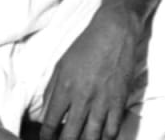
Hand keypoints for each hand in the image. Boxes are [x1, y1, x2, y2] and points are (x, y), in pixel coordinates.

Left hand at [39, 7, 145, 139]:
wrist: (113, 35)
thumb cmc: (84, 48)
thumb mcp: (60, 65)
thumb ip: (52, 89)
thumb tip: (46, 110)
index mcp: (64, 88)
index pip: (51, 122)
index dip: (46, 135)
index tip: (45, 139)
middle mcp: (82, 99)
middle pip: (71, 134)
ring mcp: (102, 103)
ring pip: (92, 136)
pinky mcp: (119, 102)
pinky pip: (113, 130)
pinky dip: (106, 138)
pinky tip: (101, 139)